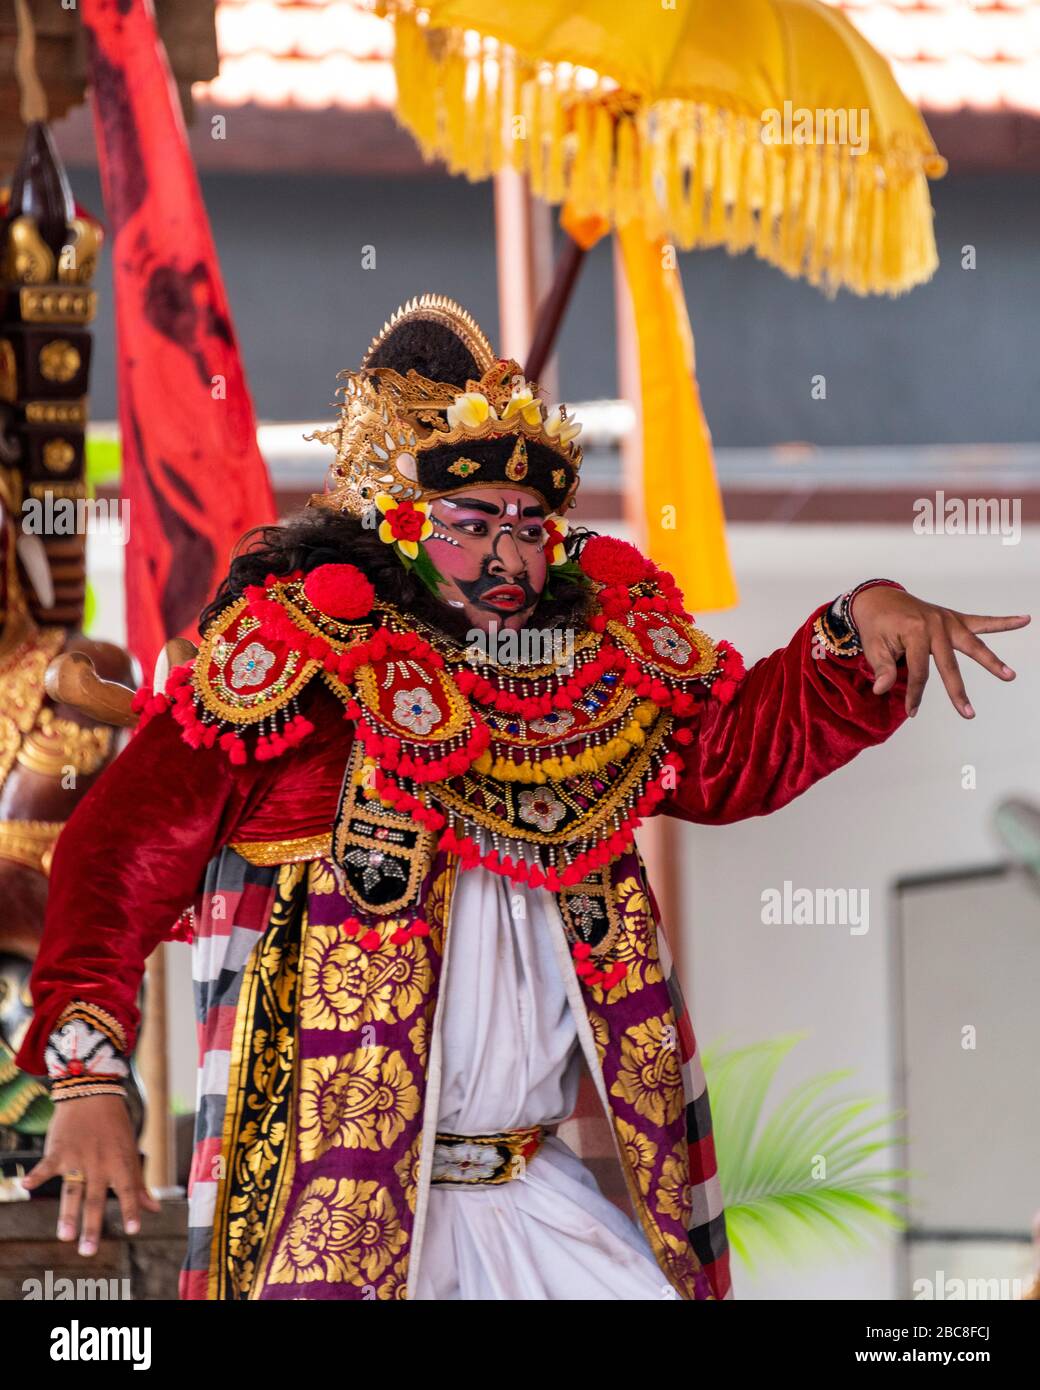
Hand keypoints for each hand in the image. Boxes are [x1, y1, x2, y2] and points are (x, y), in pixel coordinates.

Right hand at [20, 1095, 160, 1255]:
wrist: (94, 1094)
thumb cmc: (115, 1127)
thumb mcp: (130, 1152)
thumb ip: (138, 1185)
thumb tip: (153, 1210)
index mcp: (120, 1164)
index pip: (128, 1191)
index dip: (131, 1210)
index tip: (133, 1230)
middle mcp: (100, 1164)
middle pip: (96, 1199)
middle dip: (92, 1226)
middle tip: (88, 1250)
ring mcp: (78, 1158)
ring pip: (72, 1190)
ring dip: (67, 1213)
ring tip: (64, 1235)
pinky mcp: (59, 1151)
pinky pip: (47, 1165)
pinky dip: (36, 1175)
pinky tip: (26, 1186)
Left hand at [850, 585, 1029, 718]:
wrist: (879, 598)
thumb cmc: (876, 624)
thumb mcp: (873, 646)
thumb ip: (882, 668)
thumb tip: (882, 690)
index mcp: (915, 632)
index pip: (919, 671)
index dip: (915, 693)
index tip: (912, 710)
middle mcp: (935, 625)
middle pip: (949, 663)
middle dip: (957, 690)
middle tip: (968, 712)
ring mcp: (947, 620)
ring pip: (973, 644)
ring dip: (991, 661)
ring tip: (1009, 675)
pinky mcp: (953, 618)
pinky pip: (981, 621)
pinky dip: (1003, 622)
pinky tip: (1023, 620)